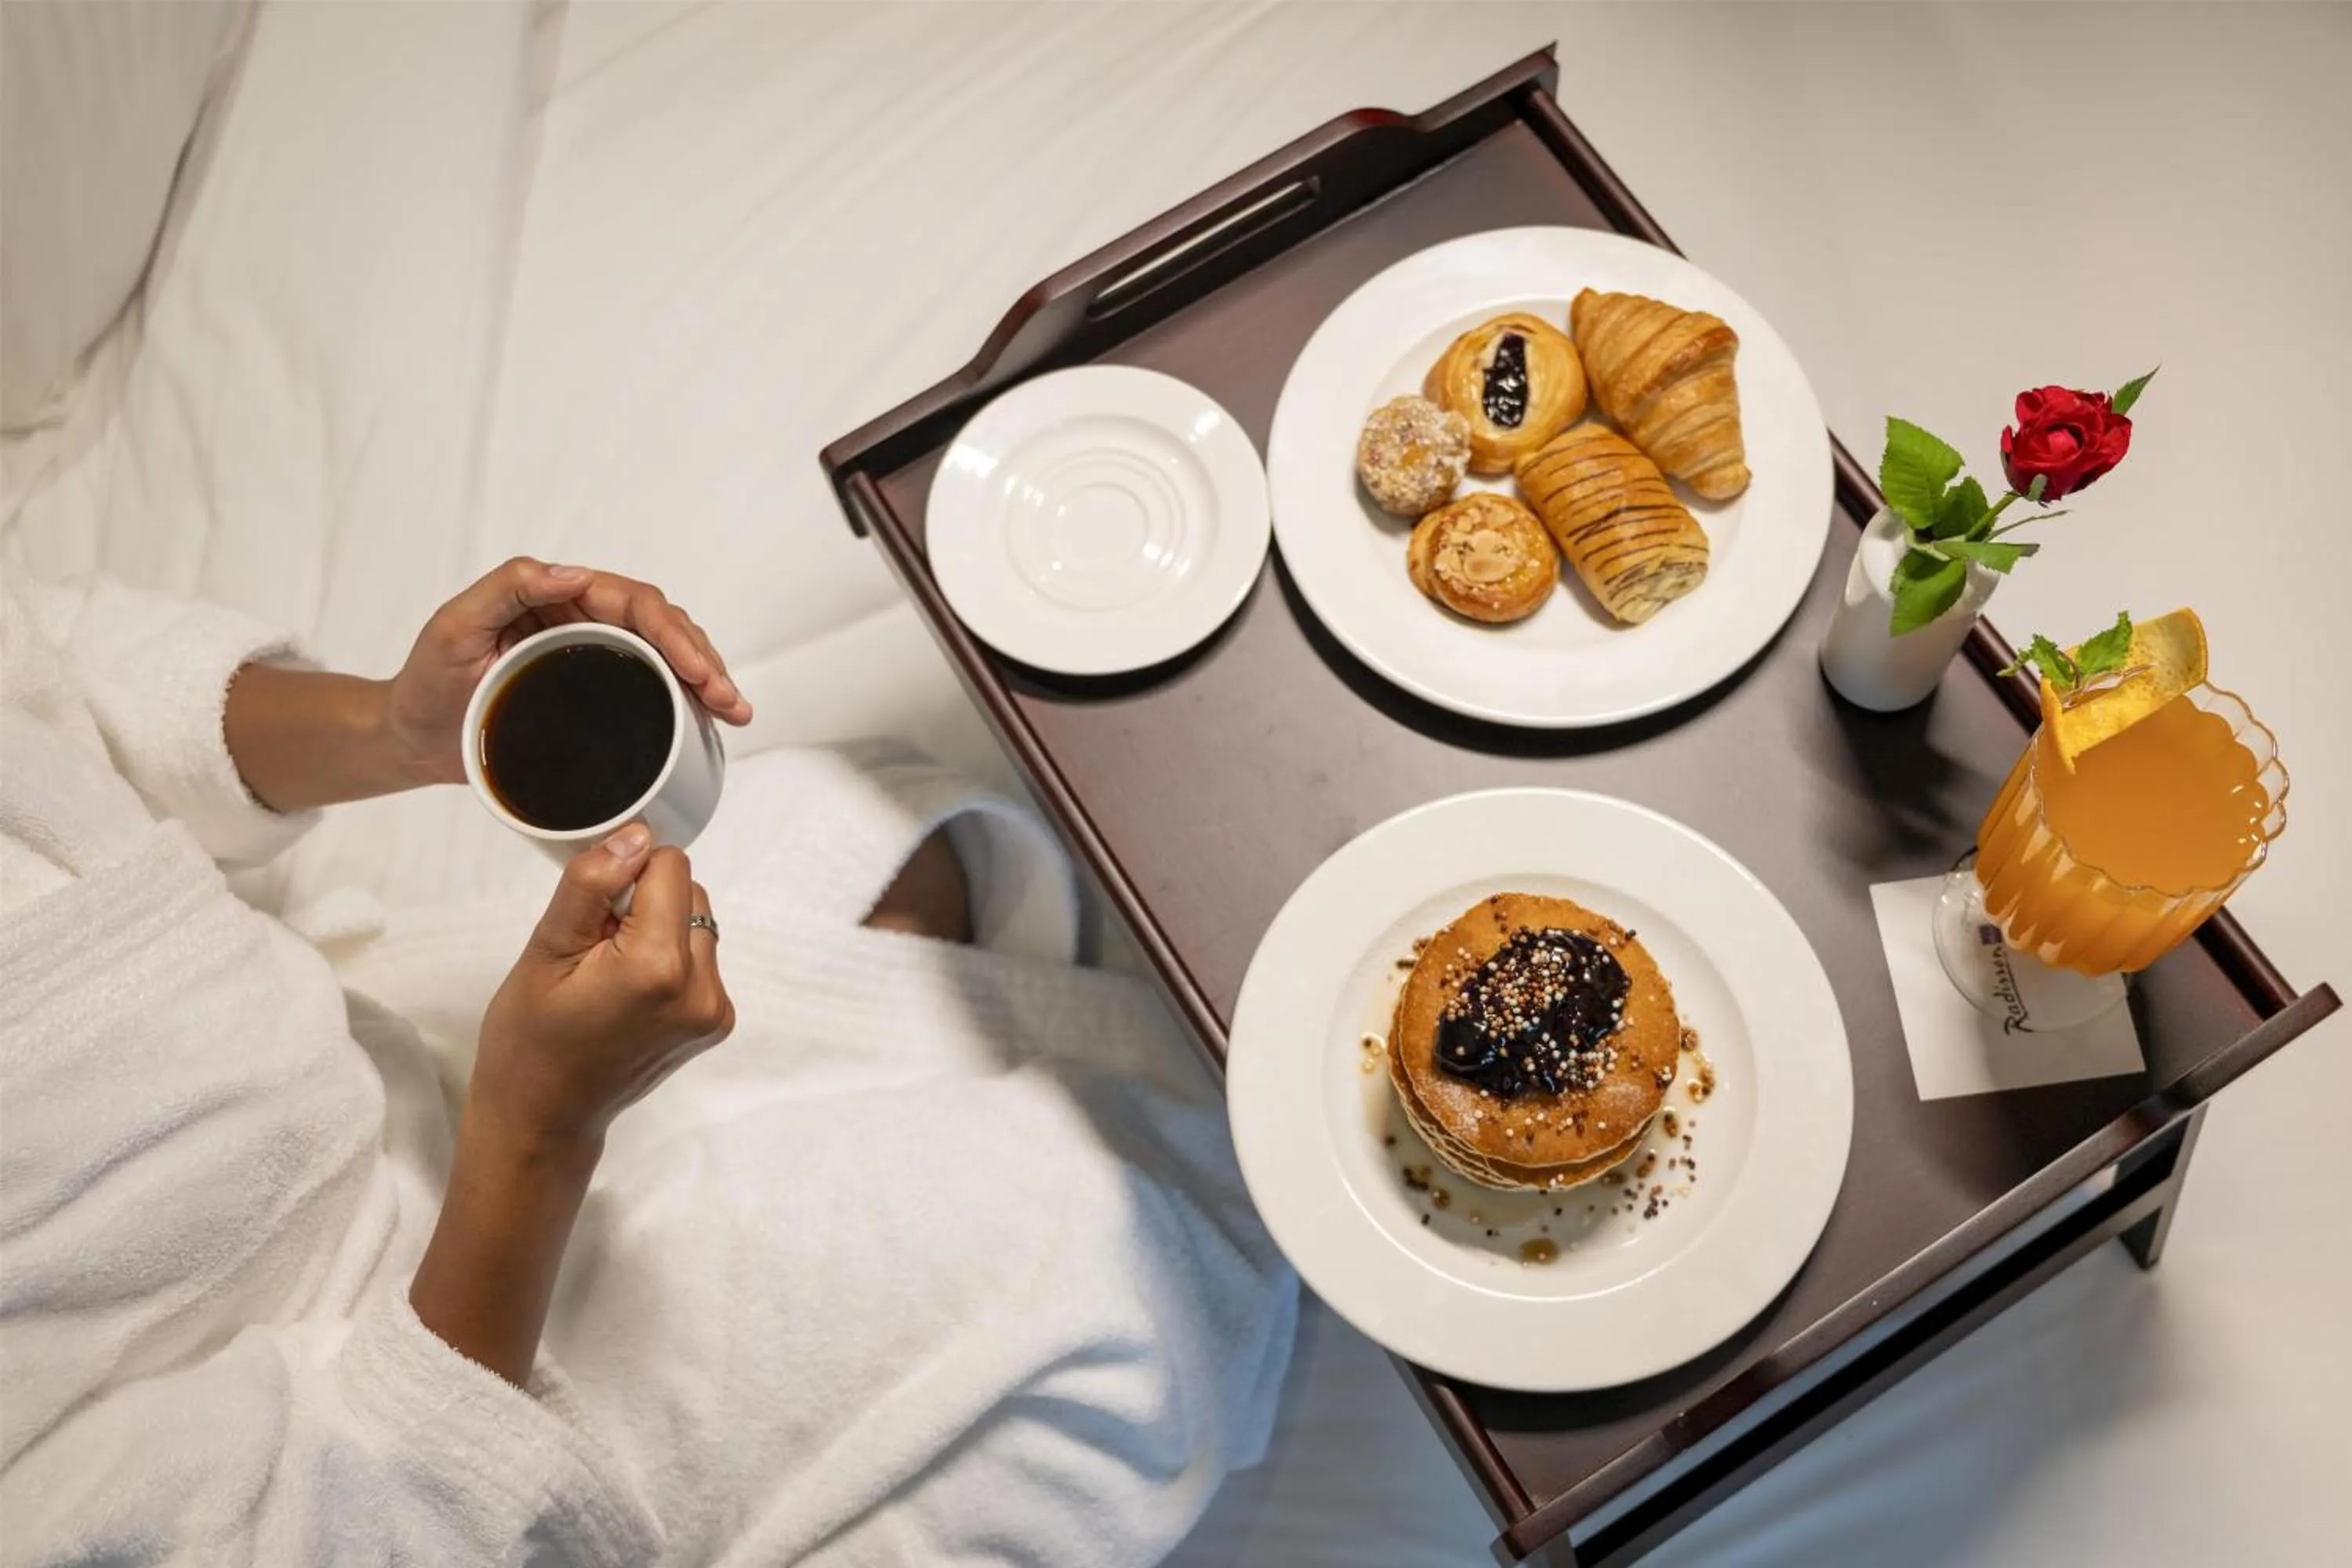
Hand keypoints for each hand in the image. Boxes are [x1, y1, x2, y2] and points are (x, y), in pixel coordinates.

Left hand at [385, 557, 753, 786]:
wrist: (411, 741)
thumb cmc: (425, 686)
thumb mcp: (452, 627)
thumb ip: (507, 589)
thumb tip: (578, 573)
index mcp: (557, 598)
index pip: (634, 603)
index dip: (674, 634)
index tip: (698, 672)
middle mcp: (581, 622)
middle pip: (661, 628)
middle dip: (704, 659)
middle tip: (729, 701)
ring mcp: (591, 661)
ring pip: (664, 657)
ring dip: (705, 679)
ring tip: (733, 712)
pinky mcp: (594, 699)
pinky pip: (649, 691)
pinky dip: (683, 703)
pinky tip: (707, 725)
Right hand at [470, 824, 734, 1146]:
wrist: (543, 1117)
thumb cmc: (529, 1040)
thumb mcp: (545, 950)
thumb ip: (591, 886)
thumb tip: (636, 836)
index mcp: (658, 967)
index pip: (670, 866)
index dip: (626, 877)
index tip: (593, 914)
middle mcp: (701, 990)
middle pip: (689, 891)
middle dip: (644, 904)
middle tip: (595, 951)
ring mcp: (714, 1010)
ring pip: (697, 922)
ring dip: (659, 931)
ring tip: (610, 975)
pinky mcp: (717, 1022)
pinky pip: (701, 958)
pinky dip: (670, 960)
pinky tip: (631, 993)